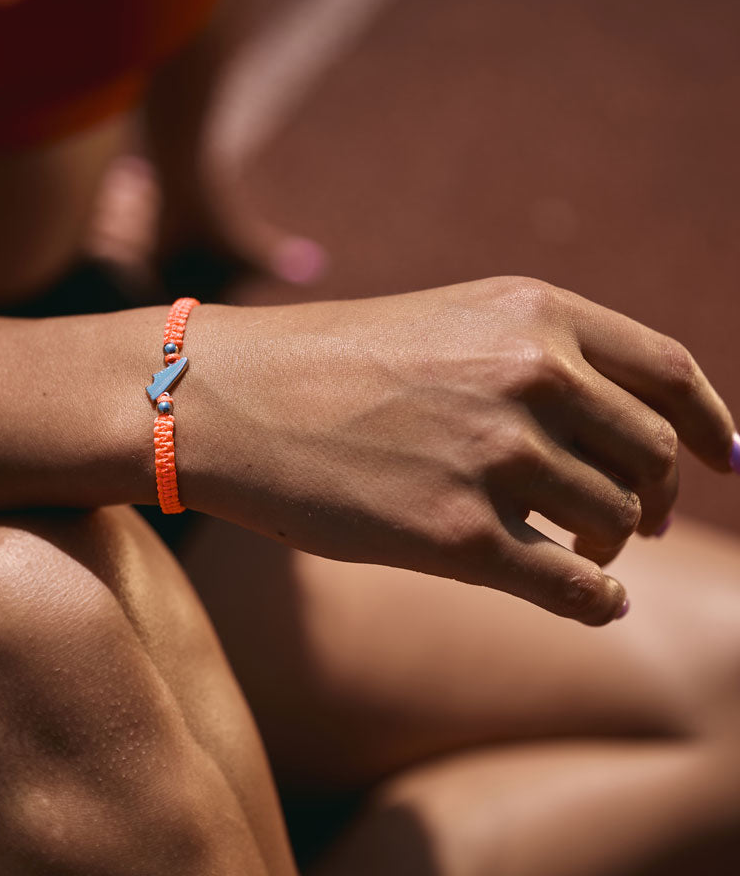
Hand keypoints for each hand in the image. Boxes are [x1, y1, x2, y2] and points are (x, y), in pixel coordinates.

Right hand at [184, 277, 736, 624]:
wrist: (227, 397)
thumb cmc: (327, 362)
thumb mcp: (445, 325)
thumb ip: (536, 362)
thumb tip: (621, 442)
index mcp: (530, 312)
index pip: (667, 372)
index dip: (711, 424)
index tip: (727, 462)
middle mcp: (527, 374)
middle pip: (649, 456)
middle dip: (653, 498)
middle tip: (628, 524)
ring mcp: (495, 456)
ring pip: (613, 524)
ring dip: (607, 547)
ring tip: (575, 552)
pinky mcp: (456, 536)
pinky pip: (576, 587)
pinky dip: (599, 602)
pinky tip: (594, 603)